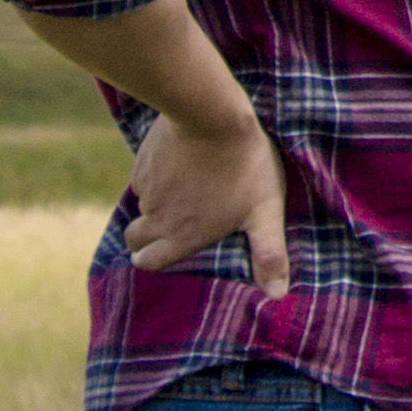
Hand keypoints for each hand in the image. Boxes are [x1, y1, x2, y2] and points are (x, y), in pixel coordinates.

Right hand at [120, 106, 291, 293]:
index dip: (152, 260)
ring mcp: (147, 188)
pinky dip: (153, 178)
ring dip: (153, 205)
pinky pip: (141, 178)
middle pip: (134, 239)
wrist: (213, 115)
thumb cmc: (245, 166)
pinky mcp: (142, 161)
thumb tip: (277, 296)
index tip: (160, 253)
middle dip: (143, 239)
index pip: (149, 262)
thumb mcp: (265, 211)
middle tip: (164, 229)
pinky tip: (175, 166)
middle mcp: (158, 218)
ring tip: (180, 193)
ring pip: (140, 206)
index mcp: (182, 236)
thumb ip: (269, 254)